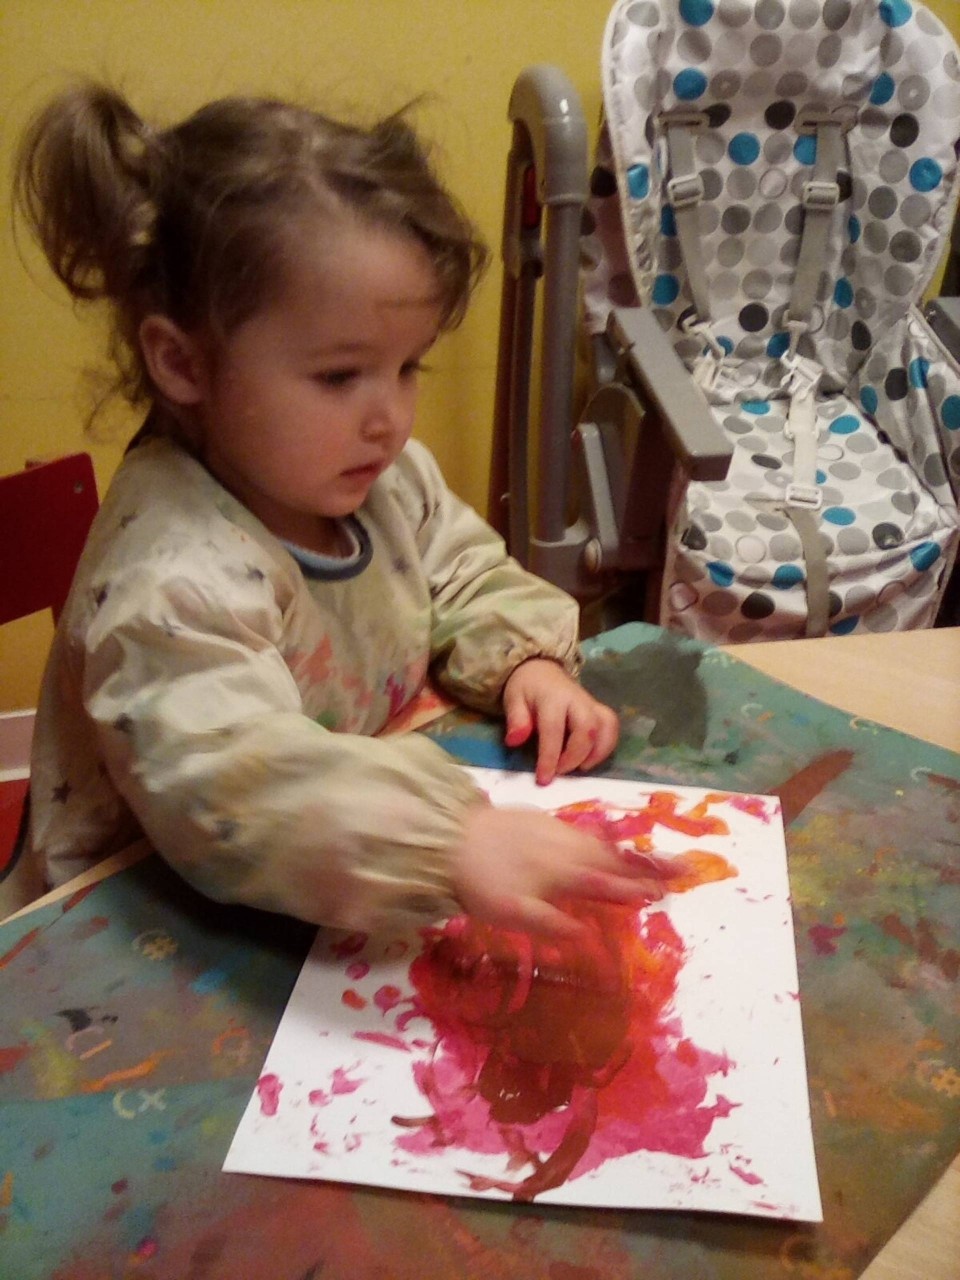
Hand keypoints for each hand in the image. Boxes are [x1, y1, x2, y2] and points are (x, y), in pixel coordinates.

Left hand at [451, 804, 661, 938]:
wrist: (450, 836)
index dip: (639, 890)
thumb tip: (591, 938)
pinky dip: (603, 841)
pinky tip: (604, 843)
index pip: (612, 884)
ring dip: (628, 854)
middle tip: (682, 869)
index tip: (666, 895)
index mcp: (567, 874)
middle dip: (648, 866)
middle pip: (616, 859)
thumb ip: (555, 926)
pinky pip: (584, 832)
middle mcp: (569, 848)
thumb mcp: (515, 914)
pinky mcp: (541, 820)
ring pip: (601, 844)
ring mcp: (556, 831)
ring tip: (651, 860)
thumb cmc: (482, 882)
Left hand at [502, 659, 618, 784]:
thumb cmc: (527, 689)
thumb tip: (515, 741)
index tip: (544, 779)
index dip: (550, 756)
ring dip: (597, 753)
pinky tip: (591, 759)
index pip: (554, 729)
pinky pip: (612, 726)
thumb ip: (516, 720)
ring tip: (580, 768)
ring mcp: (592, 704)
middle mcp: (577, 700)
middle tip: (560, 772)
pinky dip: (607, 746)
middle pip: (587, 729)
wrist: (542, 670)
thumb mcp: (513, 699)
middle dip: (576, 757)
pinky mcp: (600, 710)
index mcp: (553, 697)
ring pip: (606, 727)